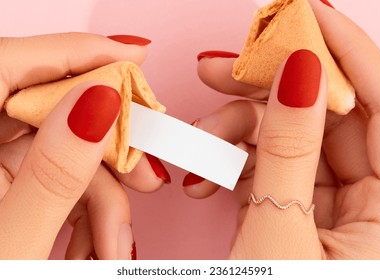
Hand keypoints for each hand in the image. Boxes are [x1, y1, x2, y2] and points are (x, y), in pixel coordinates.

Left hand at [0, 33, 169, 258]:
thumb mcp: (15, 250)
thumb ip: (55, 174)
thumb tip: (101, 104)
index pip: (14, 63)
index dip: (82, 54)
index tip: (136, 55)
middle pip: (57, 111)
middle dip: (112, 148)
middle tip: (147, 176)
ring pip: (70, 152)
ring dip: (105, 198)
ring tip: (116, 246)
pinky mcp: (12, 184)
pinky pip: (63, 178)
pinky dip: (89, 210)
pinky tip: (97, 245)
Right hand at [188, 0, 379, 258]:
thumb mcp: (278, 233)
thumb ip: (290, 149)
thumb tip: (297, 74)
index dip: (346, 53)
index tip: (306, 14)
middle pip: (333, 117)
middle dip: (270, 88)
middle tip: (222, 68)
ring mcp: (343, 209)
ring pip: (298, 141)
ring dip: (243, 132)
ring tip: (200, 140)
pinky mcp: (308, 213)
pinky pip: (280, 168)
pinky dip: (241, 164)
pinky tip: (209, 173)